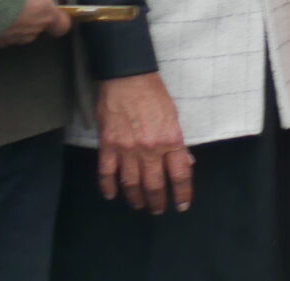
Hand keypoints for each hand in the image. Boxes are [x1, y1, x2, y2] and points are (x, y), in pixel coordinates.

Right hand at [0, 0, 72, 46]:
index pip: (62, 25)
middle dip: (31, 18)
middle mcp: (32, 29)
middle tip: (20, 5)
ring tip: (2, 10)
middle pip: (37, 28)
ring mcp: (13, 38)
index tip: (56, 16)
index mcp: (46, 13)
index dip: (59, 21)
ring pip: (18, 34)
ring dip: (13, 25)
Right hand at [97, 72, 192, 214]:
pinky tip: (112, 195)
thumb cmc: (154, 95)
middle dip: (157, 201)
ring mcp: (127, 149)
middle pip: (154, 184)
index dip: (181, 193)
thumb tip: (182, 162)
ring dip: (136, 198)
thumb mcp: (174, 116)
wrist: (128, 79)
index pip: (180, 174)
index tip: (181, 205)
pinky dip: (108, 187)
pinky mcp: (108, 145)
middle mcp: (150, 148)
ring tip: (139, 205)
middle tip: (158, 210)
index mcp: (171, 140)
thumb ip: (176, 141)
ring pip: (131, 183)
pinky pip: (107, 173)